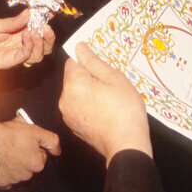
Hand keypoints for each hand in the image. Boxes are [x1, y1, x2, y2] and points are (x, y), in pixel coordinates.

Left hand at [0, 10, 53, 71]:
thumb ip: (13, 21)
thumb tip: (29, 13)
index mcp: (20, 31)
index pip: (38, 28)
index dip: (46, 21)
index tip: (50, 13)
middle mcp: (21, 43)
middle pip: (44, 44)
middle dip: (49, 36)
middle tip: (46, 27)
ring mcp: (17, 53)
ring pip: (39, 53)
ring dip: (41, 42)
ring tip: (35, 31)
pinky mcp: (11, 61)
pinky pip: (25, 57)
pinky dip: (29, 47)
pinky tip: (26, 37)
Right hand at [0, 113, 59, 188]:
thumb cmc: (9, 134)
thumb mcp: (36, 131)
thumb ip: (52, 141)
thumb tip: (58, 151)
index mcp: (37, 164)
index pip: (40, 156)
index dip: (33, 147)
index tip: (25, 141)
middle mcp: (26, 176)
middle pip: (29, 166)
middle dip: (24, 157)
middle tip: (14, 145)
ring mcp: (12, 181)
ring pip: (17, 173)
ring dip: (14, 165)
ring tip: (5, 152)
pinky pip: (5, 180)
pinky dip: (3, 173)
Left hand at [59, 42, 151, 165]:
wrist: (126, 144)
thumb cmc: (124, 110)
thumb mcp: (114, 78)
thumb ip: (94, 61)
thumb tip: (80, 47)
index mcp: (73, 84)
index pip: (72, 62)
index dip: (88, 62)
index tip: (102, 69)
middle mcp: (65, 99)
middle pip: (74, 79)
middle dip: (90, 78)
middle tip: (110, 86)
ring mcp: (68, 115)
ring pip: (77, 94)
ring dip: (89, 93)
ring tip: (109, 100)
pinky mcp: (74, 127)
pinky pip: (78, 108)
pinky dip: (88, 107)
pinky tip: (105, 112)